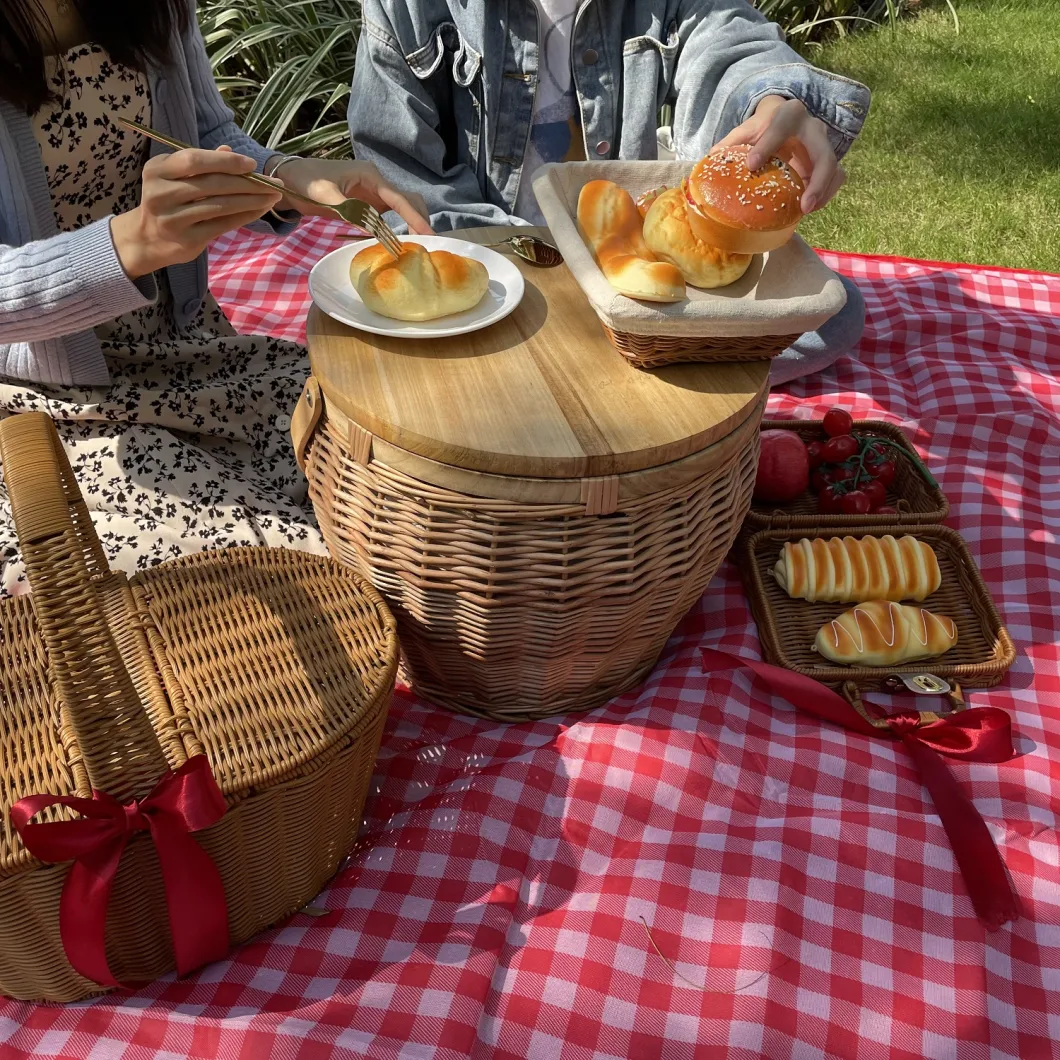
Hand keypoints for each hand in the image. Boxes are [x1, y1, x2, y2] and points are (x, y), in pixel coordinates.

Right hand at [111, 146, 281, 279]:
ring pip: (220, 206)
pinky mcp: (187, 239)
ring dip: (252, 201)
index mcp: (157, 170)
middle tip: (274, 183)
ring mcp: (173, 218)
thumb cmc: (169, 199)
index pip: (194, 161)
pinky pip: (223, 225)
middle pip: (212, 184)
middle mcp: (161, 193)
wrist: (148, 238)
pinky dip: (245, 216)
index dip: (226, 162)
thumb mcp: (176, 176)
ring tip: (273, 197)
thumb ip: (201, 163)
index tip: (252, 164)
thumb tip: (229, 150)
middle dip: (248, 183)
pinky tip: (260, 210)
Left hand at [272, 157, 433, 234]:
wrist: (291, 178)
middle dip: (420, 219)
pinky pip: (390, 216)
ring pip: (403, 207)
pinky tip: (401, 243)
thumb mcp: (324, 195)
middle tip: (427, 244)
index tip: (427, 234)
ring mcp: (374, 193)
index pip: (399, 198)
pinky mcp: (369, 204)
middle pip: (409, 199)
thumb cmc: (306, 181)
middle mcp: (377, 182)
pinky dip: (399, 228)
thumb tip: (373, 230)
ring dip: (413, 223)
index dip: (414, 217)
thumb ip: (348, 210)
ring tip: (419, 246)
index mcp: (370, 175)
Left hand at [713, 95, 844, 214]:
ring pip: (834, 168)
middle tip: (803, 205)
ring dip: (824, 192)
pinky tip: (808, 208)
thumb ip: (730, 143)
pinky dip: (825, 194)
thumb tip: (710, 159)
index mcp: (788, 116)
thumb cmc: (762, 128)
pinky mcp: (827, 161)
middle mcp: (812, 129)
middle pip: (824, 153)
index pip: (780, 128)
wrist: (783, 119)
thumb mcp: (745, 130)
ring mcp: (823, 145)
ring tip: (806, 211)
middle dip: (817, 180)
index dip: (765, 147)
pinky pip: (836, 178)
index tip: (750, 165)